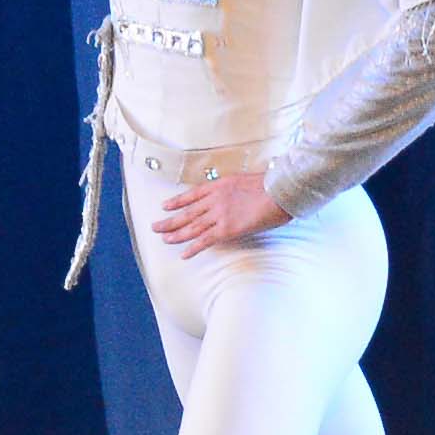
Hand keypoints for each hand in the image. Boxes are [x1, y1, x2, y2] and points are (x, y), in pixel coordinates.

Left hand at [145, 164, 281, 256]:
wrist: (279, 191)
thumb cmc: (270, 185)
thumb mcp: (246, 180)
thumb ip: (234, 188)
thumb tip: (233, 194)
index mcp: (219, 185)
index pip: (192, 194)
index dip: (176, 202)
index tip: (164, 206)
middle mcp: (215, 199)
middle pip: (187, 212)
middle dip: (170, 220)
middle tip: (155, 227)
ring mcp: (219, 214)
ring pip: (192, 227)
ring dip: (176, 234)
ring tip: (164, 239)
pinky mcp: (227, 229)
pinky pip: (205, 240)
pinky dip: (193, 248)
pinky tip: (184, 254)